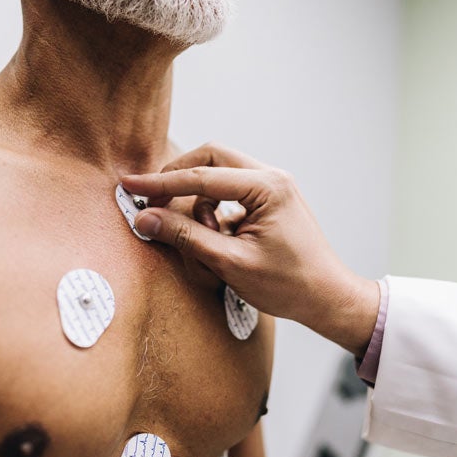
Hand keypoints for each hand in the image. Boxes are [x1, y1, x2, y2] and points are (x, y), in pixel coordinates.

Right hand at [121, 143, 379, 355]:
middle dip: (178, 179)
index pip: (201, 176)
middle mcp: (272, 177)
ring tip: (205, 240)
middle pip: (210, 159)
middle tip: (153, 204)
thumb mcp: (230, 263)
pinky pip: (229, 192)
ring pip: (218, 175)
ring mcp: (272, 186)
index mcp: (268, 187)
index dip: (160, 183)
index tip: (129, 185)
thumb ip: (185, 237)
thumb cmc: (288, 285)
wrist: (327, 298)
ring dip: (199, 201)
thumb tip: (145, 219)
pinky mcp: (269, 199)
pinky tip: (218, 239)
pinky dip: (213, 210)